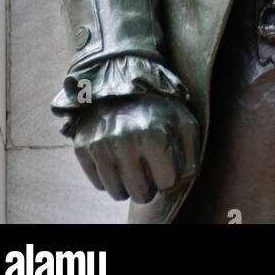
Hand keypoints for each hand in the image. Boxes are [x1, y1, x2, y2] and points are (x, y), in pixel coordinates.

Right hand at [72, 94, 199, 202]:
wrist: (122, 80)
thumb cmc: (160, 107)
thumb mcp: (186, 125)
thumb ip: (191, 160)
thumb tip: (174, 189)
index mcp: (154, 134)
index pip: (166, 183)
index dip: (169, 173)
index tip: (165, 158)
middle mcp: (125, 140)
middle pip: (141, 193)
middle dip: (149, 183)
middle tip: (148, 163)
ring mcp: (101, 144)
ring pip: (118, 193)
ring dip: (128, 184)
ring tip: (133, 162)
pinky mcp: (83, 147)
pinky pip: (99, 184)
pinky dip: (110, 177)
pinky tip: (116, 158)